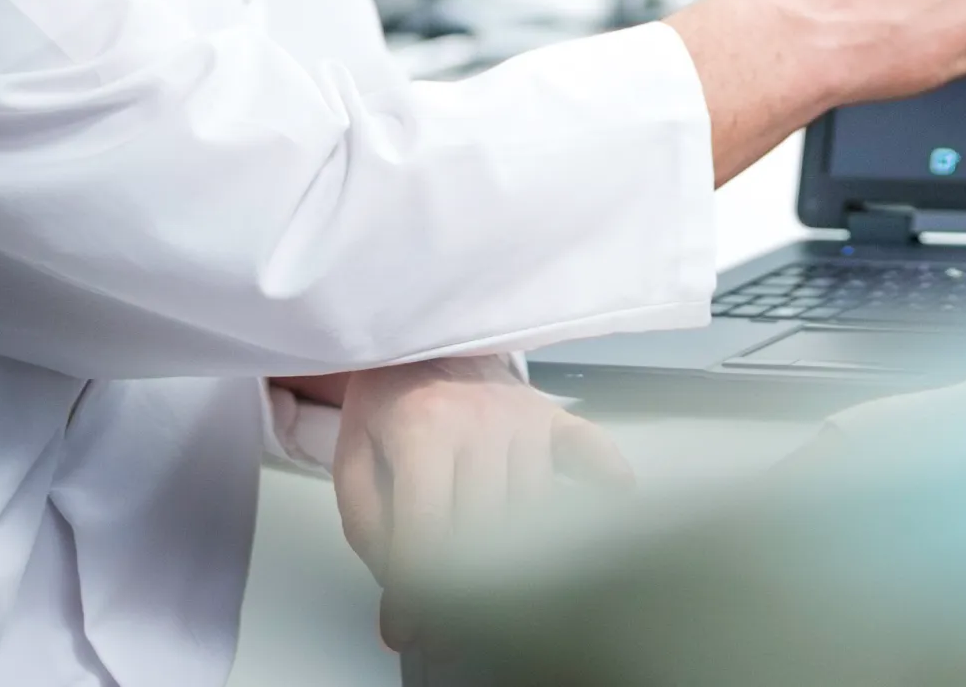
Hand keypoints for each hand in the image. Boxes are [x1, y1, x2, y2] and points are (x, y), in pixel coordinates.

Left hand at [331, 356, 634, 648]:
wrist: (421, 338)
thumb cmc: (389, 398)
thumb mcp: (353, 459)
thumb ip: (371, 528)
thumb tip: (398, 594)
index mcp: (422, 427)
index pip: (428, 526)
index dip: (418, 588)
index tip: (410, 626)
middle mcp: (480, 419)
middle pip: (487, 526)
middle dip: (466, 587)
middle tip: (448, 622)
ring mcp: (524, 415)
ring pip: (533, 507)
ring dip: (516, 554)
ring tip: (495, 586)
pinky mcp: (552, 414)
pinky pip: (590, 448)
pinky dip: (605, 478)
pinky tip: (612, 501)